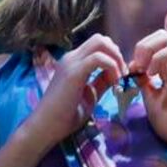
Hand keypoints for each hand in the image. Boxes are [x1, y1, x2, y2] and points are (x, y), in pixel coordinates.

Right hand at [24, 33, 128, 150]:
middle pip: (100, 39)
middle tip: (122, 74)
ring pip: (100, 42)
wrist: (45, 127)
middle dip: (116, 53)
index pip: (97, 45)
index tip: (120, 76)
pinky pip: (98, 58)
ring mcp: (72, 62)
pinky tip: (115, 82)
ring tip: (119, 79)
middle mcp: (72, 57)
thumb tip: (115, 75)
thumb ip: (101, 83)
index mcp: (74, 62)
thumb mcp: (89, 96)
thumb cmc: (64, 116)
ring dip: (115, 58)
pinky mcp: (74, 72)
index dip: (113, 56)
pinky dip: (111, 66)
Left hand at [128, 30, 166, 152]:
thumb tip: (133, 68)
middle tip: (137, 64)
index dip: (141, 51)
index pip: (156, 43)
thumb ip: (143, 82)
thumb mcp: (150, 98)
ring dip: (149, 48)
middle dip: (144, 44)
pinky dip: (157, 59)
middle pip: (162, 35)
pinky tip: (151, 74)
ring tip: (143, 68)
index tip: (131, 69)